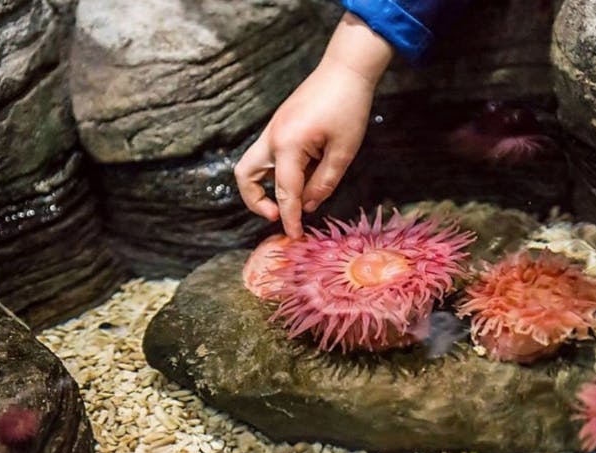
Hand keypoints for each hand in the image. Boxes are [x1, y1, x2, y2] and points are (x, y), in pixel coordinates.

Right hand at [234, 12, 393, 238]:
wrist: (345, 70)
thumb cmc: (349, 108)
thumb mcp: (343, 152)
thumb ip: (323, 184)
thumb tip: (307, 207)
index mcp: (287, 145)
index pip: (284, 192)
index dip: (289, 219)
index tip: (294, 238)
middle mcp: (272, 138)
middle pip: (246, 177)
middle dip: (257, 202)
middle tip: (280, 216)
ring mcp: (272, 130)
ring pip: (252, 166)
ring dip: (264, 187)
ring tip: (291, 199)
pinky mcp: (279, 126)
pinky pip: (268, 156)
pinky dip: (277, 173)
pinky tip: (304, 176)